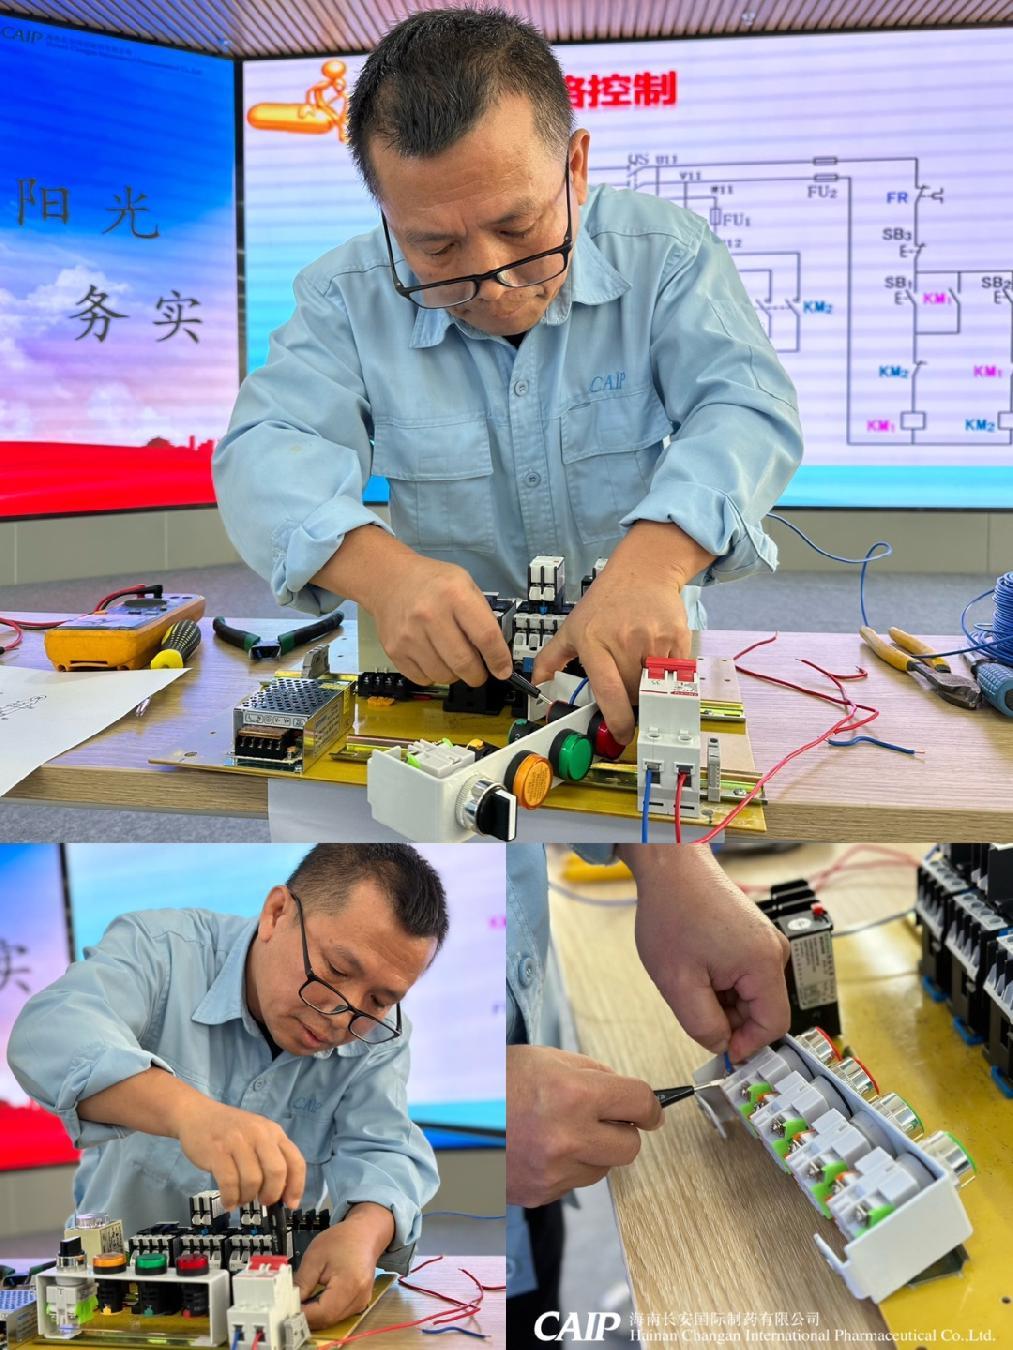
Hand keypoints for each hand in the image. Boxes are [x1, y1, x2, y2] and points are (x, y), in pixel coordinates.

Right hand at [175, 1098, 305, 1211]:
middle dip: (272, 1194)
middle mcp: (259, 1134)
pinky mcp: (217, 1152)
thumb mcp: (258, 1136)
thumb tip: (281, 1194)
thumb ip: (270, 1157)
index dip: (296, 1186)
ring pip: (252, 1181)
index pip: (295, 1161)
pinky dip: (230, 1198)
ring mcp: (238, 1142)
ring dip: (247, 1198)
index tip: (290, 1204)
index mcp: (274, 1132)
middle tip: (262, 1201)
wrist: (198, 1114)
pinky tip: (228, 1201)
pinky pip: (229, 1183)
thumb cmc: (231, 1130)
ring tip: (240, 1198)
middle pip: (277, 1172)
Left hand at [294, 1208, 391, 1329]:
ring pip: (331, 1320)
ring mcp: (361, 1303)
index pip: (322, 1313)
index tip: (284, 1311)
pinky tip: (314, 1300)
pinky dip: (323, 1311)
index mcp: (349, 1284)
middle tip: (288, 1307)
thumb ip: (301, 1282)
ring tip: (300, 1302)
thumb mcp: (315, 1256)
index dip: (302, 1315)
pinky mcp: (359, 1304)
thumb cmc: (342, 1240)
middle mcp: (359, 1299)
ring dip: (314, 1315)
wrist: (365, 1233)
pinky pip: (337, 1315)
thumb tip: (288, 1303)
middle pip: (326, 1320)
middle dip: (305, 1317)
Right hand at [369, 553, 513, 687]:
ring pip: (443, 676)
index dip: (498, 658)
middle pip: (464, 662)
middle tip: (479, 672)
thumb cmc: (433, 583)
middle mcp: (430, 615)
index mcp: (454, 595)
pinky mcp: (394, 650)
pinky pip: (423, 678)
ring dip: (455, 675)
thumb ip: (482, 616)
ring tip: (452, 659)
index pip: (485, 636)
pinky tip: (433, 658)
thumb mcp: (466, 584)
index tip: (503, 670)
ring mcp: (409, 635)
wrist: (390, 579)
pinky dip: (433, 675)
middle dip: (478, 675)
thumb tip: (497, 654)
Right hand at [506, 1045, 661, 1208]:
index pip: (639, 1104)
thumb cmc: (495, 1080)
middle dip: (624, 1130)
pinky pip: (575, 1182)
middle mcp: (567, 1136)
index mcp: (573, 1094)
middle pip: (630, 1146)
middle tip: (606, 1117)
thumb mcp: (547, 1059)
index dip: (651, 1106)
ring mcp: (553, 1170)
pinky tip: (544, 1146)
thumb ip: (594, 1074)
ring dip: (595, 1150)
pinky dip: (569, 1166)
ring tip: (562, 1129)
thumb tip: (631, 1096)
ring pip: (604, 1168)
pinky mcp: (540, 1193)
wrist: (448, 1116)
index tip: (651, 1110)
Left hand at [531, 523, 704, 743]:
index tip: (622, 734)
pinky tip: (656, 659)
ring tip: (640, 668)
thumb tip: (536, 683)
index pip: (608, 691)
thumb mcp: (572, 627)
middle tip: (625, 687)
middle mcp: (624, 642)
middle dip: (629, 700)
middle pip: (632, 694)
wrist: (642, 572)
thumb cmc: (605, 603)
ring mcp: (653, 639)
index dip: (617, 720)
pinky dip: (667, 675)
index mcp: (594, 644)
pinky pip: (675, 673)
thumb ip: (551, 658)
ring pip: (654, 686)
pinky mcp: (677, 637)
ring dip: (648, 687)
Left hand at [623, 846, 790, 1062]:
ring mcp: (765, 940)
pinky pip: (744, 973)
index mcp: (764, 963)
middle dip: (727, 1017)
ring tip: (690, 974)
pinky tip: (696, 963)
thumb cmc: (673, 910)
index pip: (774, 1026)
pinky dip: (721, 979)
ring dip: (720, 997)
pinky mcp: (753, 934)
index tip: (720, 1048)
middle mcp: (773, 950)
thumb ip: (702, 1025)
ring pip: (750, 993)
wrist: (671, 866)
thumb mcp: (678, 983)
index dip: (746, 1045)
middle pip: (761, 1010)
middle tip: (691, 1001)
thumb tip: (722, 1045)